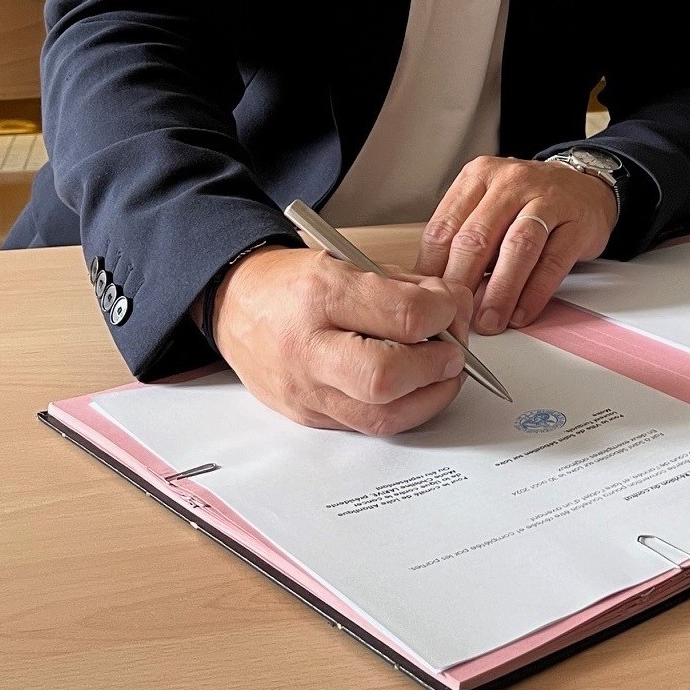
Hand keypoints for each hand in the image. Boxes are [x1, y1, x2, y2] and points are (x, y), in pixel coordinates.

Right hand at [211, 245, 470, 434]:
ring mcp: (305, 391)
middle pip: (387, 378)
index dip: (443, 313)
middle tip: (452, 351)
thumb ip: (406, 286)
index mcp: (321, 294)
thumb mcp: (349, 261)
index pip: (402, 316)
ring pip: (382, 417)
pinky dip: (402, 410)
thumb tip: (454, 308)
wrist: (235, 306)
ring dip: (429, 397)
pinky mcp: (309, 418)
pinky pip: (367, 428)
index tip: (450, 308)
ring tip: (441, 374)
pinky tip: (413, 389)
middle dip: (436, 366)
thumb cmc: (294, 282)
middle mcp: (308, 348)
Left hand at [415, 156, 616, 335]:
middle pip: (477, 237)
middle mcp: (511, 182)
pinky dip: (534, 293)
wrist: (586, 188)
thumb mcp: (489, 206)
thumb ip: (464, 239)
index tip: (429, 300)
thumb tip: (440, 290)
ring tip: (489, 321)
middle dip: (462, 283)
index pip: (443, 226)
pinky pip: (552, 262)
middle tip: (455, 316)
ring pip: (516, 247)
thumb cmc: (529, 202)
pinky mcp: (577, 222)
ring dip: (499, 291)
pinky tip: (521, 314)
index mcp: (478, 176)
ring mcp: (547, 199)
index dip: (432, 269)